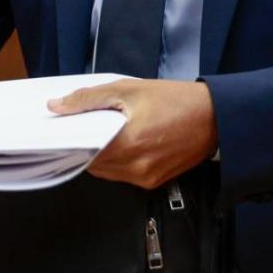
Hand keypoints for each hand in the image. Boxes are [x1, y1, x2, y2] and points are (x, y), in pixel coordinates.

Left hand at [47, 78, 217, 188]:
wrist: (217, 116)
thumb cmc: (176, 100)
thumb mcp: (128, 89)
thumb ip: (87, 99)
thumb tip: (56, 106)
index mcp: (129, 145)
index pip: (82, 152)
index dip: (71, 140)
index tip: (65, 129)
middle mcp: (137, 168)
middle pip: (93, 164)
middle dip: (87, 146)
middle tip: (88, 126)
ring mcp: (147, 178)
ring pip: (108, 172)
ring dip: (102, 155)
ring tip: (110, 132)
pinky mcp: (155, 182)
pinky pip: (125, 175)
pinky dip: (119, 161)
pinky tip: (126, 142)